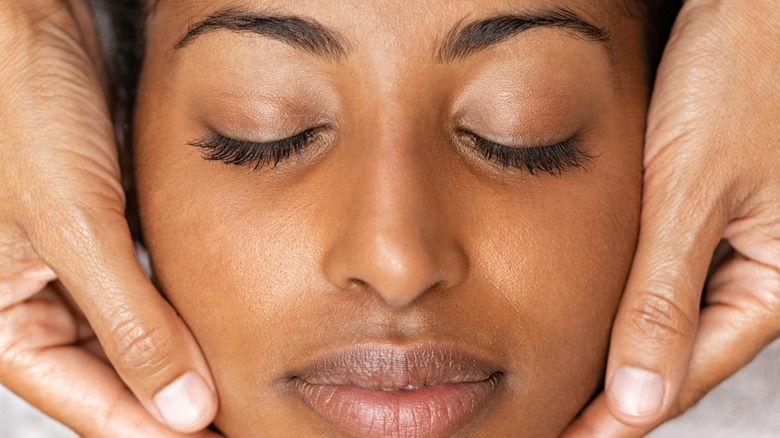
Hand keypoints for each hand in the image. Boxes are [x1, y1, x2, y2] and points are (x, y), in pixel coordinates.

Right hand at [0, 0, 217, 432]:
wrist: (26, 24)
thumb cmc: (18, 104)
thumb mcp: (72, 224)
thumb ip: (128, 321)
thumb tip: (179, 408)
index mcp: (5, 322)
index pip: (97, 407)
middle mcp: (40, 303)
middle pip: (124, 382)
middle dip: (185, 408)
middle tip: (252, 426)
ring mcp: (78, 270)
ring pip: (145, 341)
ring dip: (193, 363)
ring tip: (251, 390)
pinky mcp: (109, 235)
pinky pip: (154, 292)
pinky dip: (190, 313)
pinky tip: (231, 327)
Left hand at [561, 0, 779, 435]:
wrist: (754, 8)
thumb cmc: (744, 72)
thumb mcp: (694, 189)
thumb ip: (663, 294)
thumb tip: (639, 395)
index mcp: (776, 285)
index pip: (681, 375)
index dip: (617, 417)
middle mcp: (758, 276)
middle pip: (671, 358)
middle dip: (611, 396)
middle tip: (550, 426)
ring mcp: (731, 250)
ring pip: (662, 324)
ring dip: (612, 356)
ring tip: (556, 389)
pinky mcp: (705, 219)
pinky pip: (661, 281)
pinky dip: (620, 306)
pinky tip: (582, 320)